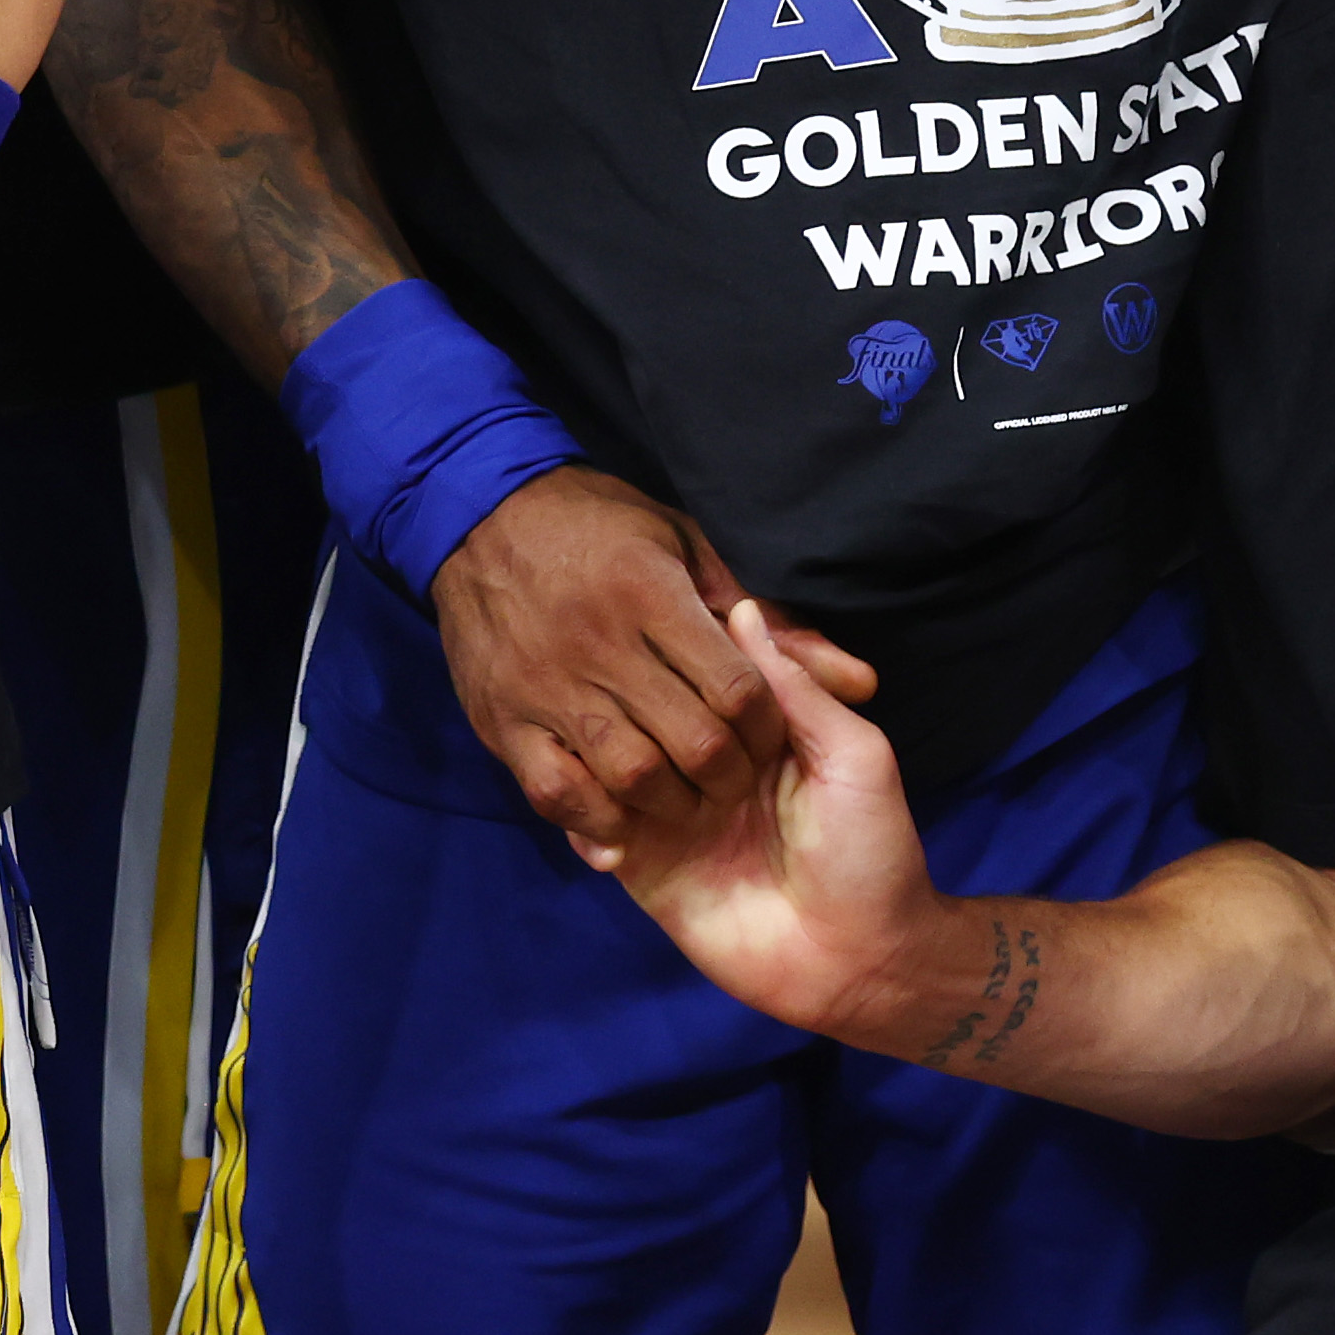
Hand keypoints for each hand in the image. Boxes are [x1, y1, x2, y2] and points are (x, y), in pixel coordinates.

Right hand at [430, 465, 867, 846]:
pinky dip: (594, 820)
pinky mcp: (503, 725)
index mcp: (651, 594)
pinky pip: (556, 794)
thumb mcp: (690, 550)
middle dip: (726, 773)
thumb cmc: (601, 530)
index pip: (738, 688)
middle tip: (730, 776)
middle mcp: (599, 644)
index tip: (765, 732)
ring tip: (682, 799)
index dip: (765, 725)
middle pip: (693, 741)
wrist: (471, 510)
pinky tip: (622, 823)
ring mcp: (546, 688)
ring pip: (630, 775)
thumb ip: (769, 621)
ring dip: (668, 801)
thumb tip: (864, 682)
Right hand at [574, 599, 968, 1047]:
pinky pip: (590, 825)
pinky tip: (611, 835)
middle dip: (638, 710)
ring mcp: (667, 812)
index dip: (680, 652)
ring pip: (605, 760)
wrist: (858, 962)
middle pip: (642, 707)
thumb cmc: (871, 853)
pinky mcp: (642, 864)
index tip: (658, 636)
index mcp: (756, 728)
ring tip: (624, 778)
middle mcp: (702, 761)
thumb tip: (741, 609)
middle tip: (653, 732)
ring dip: (604, 761)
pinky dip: (583, 819)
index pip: (698, 669)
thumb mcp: (854, 755)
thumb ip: (797, 688)